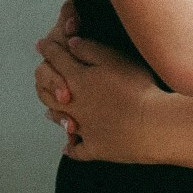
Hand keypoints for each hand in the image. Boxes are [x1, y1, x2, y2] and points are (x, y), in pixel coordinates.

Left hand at [34, 26, 164, 163]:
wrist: (151, 125)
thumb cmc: (137, 89)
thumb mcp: (115, 59)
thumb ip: (90, 50)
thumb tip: (70, 43)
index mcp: (78, 79)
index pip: (57, 60)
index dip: (48, 50)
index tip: (42, 44)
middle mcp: (74, 104)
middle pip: (48, 91)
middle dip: (44, 80)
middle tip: (43, 75)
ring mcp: (83, 128)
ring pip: (59, 119)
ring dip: (53, 113)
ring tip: (49, 112)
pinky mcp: (95, 147)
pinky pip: (77, 150)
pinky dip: (71, 147)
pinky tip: (70, 146)